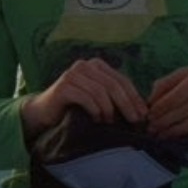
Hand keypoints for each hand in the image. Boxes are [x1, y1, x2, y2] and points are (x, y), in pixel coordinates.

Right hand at [22, 57, 147, 134]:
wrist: (43, 112)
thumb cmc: (74, 107)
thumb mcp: (97, 97)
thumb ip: (114, 95)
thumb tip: (143, 109)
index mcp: (96, 65)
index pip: (122, 80)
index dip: (134, 97)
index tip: (143, 115)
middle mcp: (84, 65)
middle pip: (113, 85)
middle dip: (127, 104)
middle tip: (134, 121)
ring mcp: (72, 74)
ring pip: (101, 92)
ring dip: (109, 109)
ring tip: (110, 122)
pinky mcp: (63, 86)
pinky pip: (86, 98)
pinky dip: (95, 110)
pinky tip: (97, 119)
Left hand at [147, 60, 187, 141]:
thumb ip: (169, 82)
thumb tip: (150, 100)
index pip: (174, 98)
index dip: (158, 110)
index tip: (148, 117)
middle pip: (181, 112)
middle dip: (163, 123)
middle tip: (151, 129)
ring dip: (173, 133)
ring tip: (161, 135)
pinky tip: (179, 140)